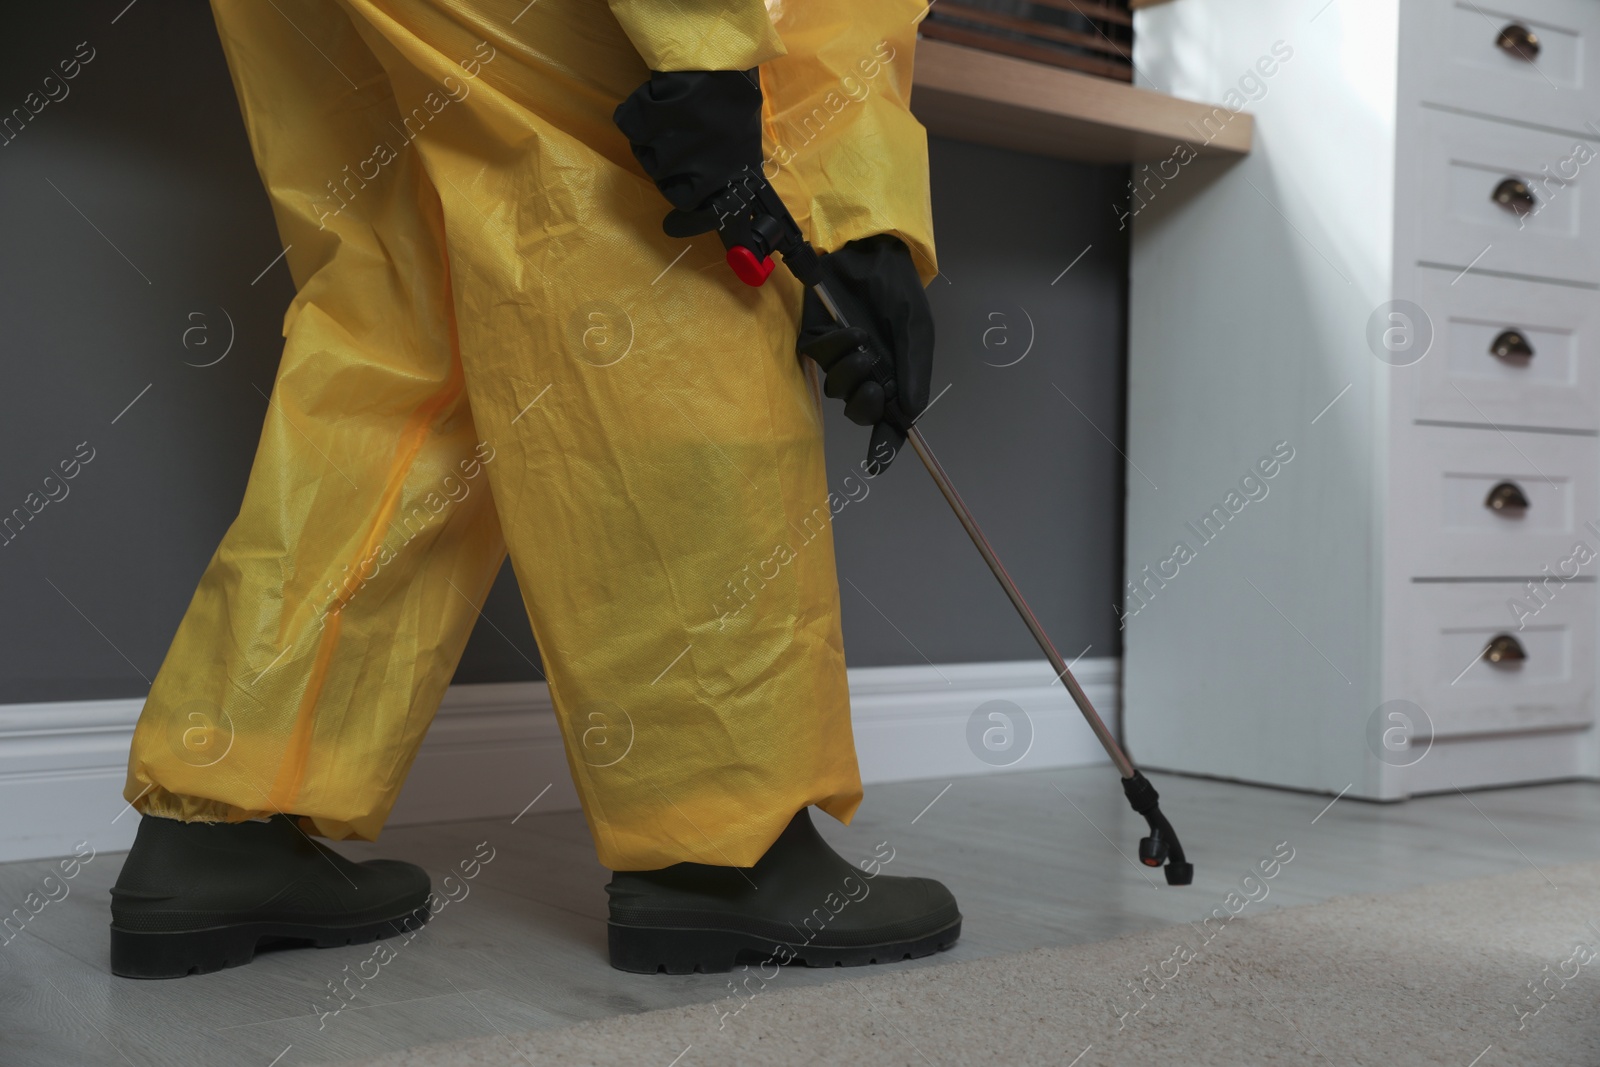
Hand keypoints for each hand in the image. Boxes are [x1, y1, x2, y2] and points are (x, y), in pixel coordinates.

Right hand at [613, 69, 762, 235]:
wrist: (716, 58)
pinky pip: (634, 128)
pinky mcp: (647, 125)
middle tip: (683, 143)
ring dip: (657, 140)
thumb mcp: (746, 142)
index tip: (671, 226)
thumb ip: (734, 175)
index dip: (688, 224)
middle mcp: (700, 173)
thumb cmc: (736, 99)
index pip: (706, 218)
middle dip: (673, 172)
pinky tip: (657, 103)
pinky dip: (640, 115)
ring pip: (650, 158)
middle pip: (671, 190)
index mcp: (729, 179)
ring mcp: (671, 151)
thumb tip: (731, 206)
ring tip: (676, 117)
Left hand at [797, 234, 933, 471]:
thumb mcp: (916, 330)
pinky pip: (820, 359)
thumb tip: (911, 414)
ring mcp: (839, 358)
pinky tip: (849, 330)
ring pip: (838, 388)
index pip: (889, 421)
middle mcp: (866, 372)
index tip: (877, 464)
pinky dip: (836, 348)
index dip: (884, 446)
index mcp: (895, 376)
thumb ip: (915, 371)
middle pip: (861, 412)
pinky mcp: (816, 340)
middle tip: (876, 385)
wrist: (871, 252)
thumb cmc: (898, 290)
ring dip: (851, 372)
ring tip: (864, 345)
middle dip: (866, 405)